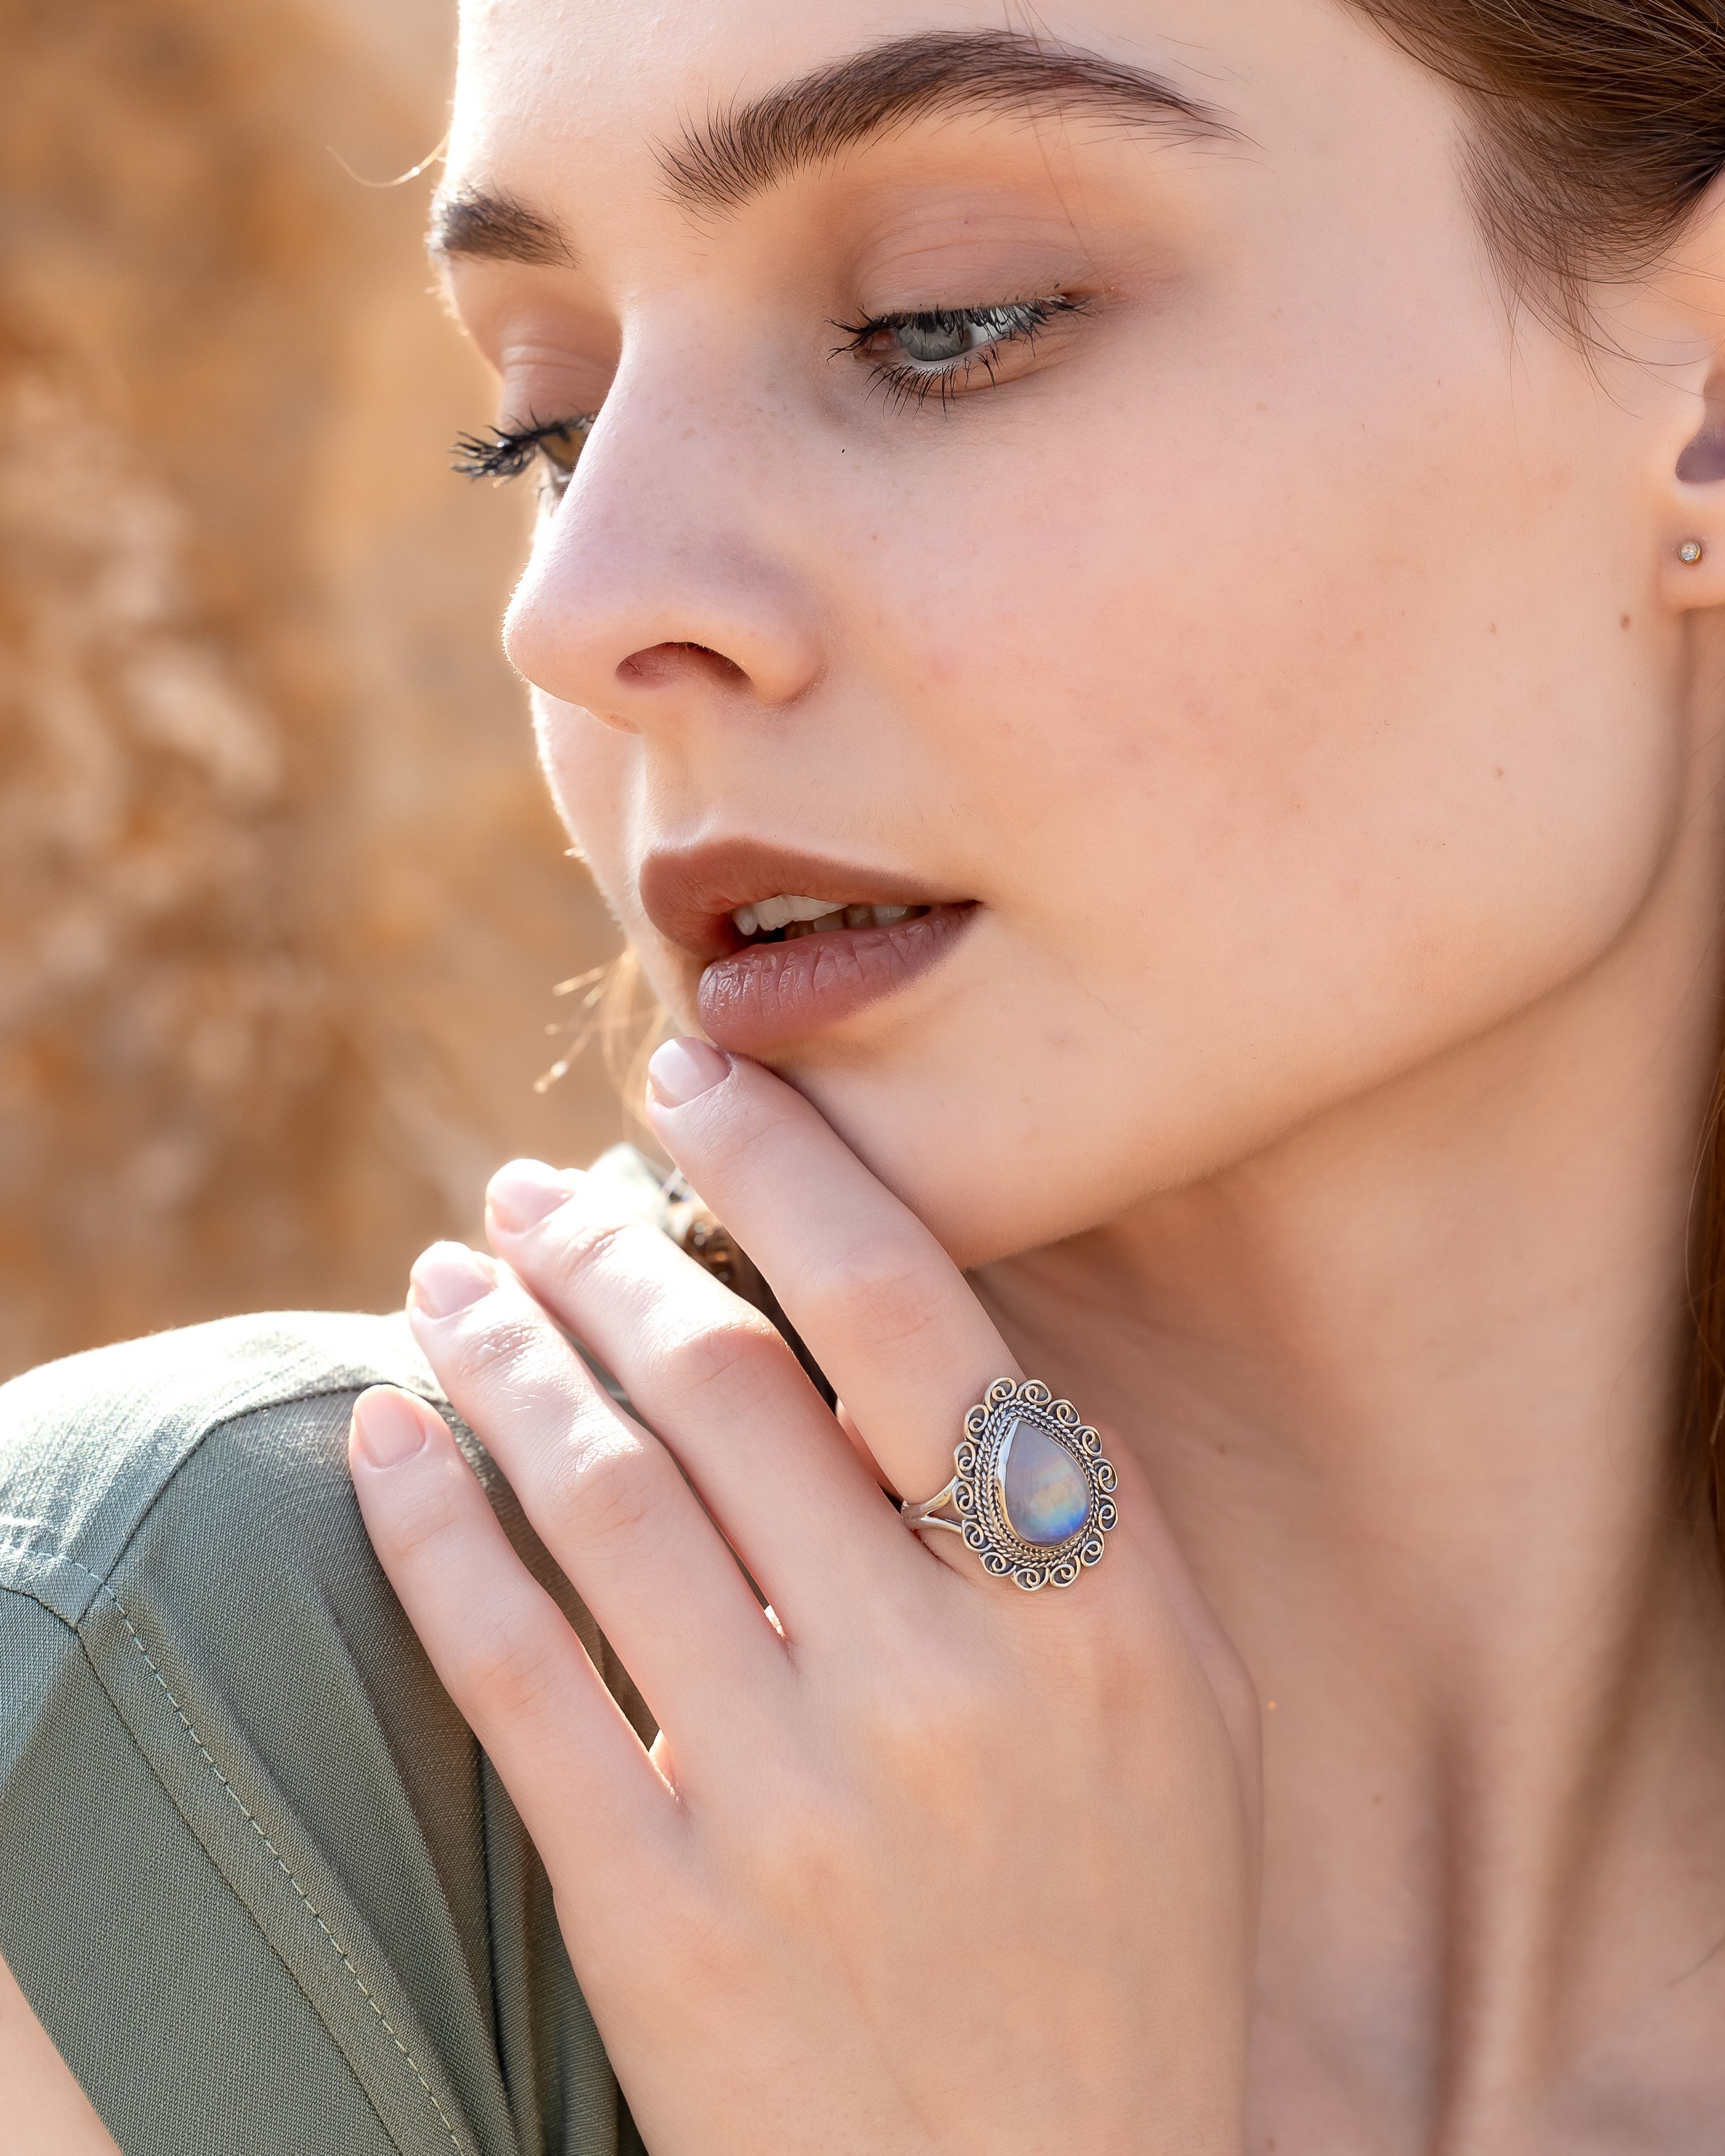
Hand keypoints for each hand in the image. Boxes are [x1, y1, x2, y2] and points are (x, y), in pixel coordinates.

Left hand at [349, 1042, 1259, 2155]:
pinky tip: (383, 1436)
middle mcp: (948, 1684)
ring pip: (599, 1499)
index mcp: (1093, 1606)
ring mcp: (798, 1804)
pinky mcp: (661, 1919)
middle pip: (721, 1383)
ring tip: (443, 1275)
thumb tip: (908, 1317)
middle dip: (596, 1247)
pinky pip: (510, 1676)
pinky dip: (429, 1529)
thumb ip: (1070, 1513)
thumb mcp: (1178, 1707)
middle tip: (526, 1186)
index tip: (693, 1078)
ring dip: (499, 1354)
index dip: (780, 1165)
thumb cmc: (1128, 1933)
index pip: (906, 1310)